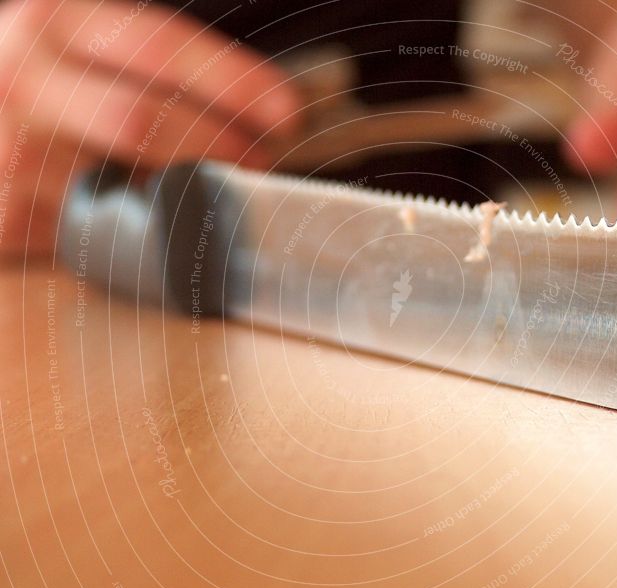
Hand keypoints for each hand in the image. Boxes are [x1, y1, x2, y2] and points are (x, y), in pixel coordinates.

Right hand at [0, 0, 298, 254]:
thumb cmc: (53, 87)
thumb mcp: (89, 48)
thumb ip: (157, 68)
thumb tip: (261, 110)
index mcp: (58, 23)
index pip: (161, 46)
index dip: (235, 83)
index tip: (288, 112)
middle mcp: (27, 81)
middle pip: (144, 120)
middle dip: (221, 146)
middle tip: (264, 161)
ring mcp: (14, 155)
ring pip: (126, 187)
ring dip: (196, 197)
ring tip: (227, 193)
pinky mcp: (12, 218)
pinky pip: (103, 234)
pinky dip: (152, 232)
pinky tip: (171, 224)